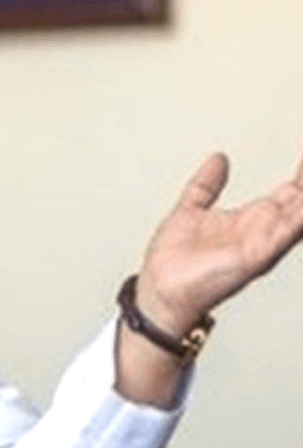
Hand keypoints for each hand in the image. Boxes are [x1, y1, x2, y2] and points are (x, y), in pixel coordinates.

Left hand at [116, 151, 302, 406]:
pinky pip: (290, 230)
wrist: (160, 289)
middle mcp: (265, 231)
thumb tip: (219, 159)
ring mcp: (264, 242)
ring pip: (301, 212)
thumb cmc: (174, 262)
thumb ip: (206, 185)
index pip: (291, 191)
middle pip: (302, 199)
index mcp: (252, 220)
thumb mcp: (191, 209)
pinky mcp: (258, 254)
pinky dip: (302, 212)